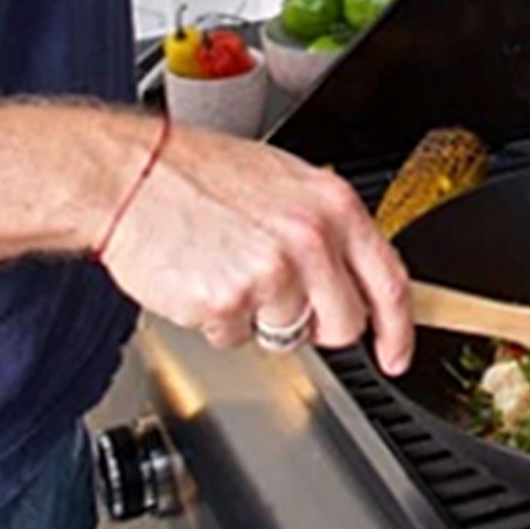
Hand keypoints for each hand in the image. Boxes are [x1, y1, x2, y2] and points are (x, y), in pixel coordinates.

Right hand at [97, 122, 413, 372]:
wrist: (131, 174)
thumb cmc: (199, 175)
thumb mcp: (286, 182)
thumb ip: (326, 227)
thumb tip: (352, 272)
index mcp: (332, 205)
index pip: (389, 281)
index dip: (398, 329)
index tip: (396, 354)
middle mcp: (310, 238)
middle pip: (343, 323)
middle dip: (317, 325)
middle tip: (279, 297)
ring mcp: (271, 272)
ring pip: (287, 335)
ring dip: (259, 318)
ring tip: (230, 268)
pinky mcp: (227, 301)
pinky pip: (236, 338)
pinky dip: (218, 320)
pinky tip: (203, 278)